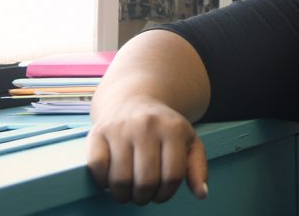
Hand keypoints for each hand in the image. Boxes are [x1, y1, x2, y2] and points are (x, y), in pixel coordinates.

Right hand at [86, 98, 208, 204]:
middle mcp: (146, 125)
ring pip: (120, 179)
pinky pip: (97, 167)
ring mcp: (120, 127)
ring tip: (128, 191)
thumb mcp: (188, 141)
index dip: (166, 194)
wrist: (134, 100)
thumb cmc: (164, 128)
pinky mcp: (98, 131)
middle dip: (144, 197)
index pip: (172, 176)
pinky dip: (102, 181)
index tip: (161, 195)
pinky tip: (110, 179)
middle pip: (146, 181)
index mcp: (173, 129)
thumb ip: (197, 167)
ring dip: (123, 195)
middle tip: (143, 196)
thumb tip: (202, 194)